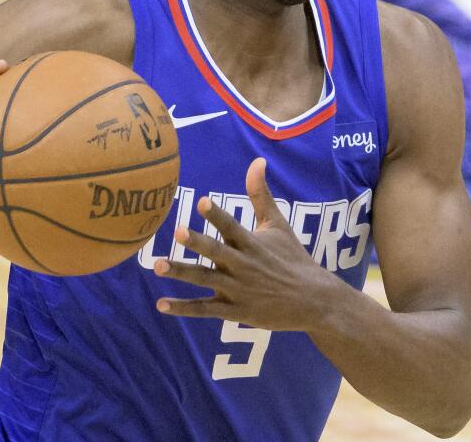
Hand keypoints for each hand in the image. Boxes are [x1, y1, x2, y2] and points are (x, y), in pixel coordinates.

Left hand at [153, 157, 345, 330]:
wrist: (312, 301)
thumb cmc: (292, 258)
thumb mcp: (278, 225)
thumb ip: (261, 195)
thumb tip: (257, 160)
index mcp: (251, 243)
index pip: (232, 226)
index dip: (217, 214)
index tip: (202, 202)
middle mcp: (242, 265)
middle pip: (217, 252)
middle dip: (198, 243)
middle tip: (178, 232)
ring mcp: (237, 289)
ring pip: (205, 280)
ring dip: (182, 272)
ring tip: (158, 266)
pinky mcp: (234, 310)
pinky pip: (205, 309)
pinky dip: (184, 308)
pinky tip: (161, 304)